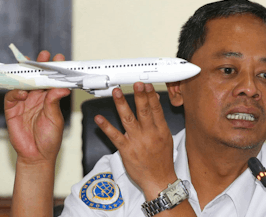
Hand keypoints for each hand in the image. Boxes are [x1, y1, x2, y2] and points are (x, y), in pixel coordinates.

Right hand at [4, 51, 70, 164]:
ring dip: (26, 75)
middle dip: (39, 66)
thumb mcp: (55, 119)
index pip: (51, 80)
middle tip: (44, 55)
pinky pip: (11, 97)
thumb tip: (63, 88)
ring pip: (23, 84)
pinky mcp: (12, 110)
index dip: (54, 69)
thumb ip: (54, 103)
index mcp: (49, 99)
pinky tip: (22, 92)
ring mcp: (24, 103)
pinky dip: (15, 92)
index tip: (59, 59)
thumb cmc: (49, 139)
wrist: (36, 156)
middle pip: (37, 78)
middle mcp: (36, 98)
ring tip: (31, 67)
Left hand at [95, 82, 176, 200]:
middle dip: (139, 96)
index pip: (156, 109)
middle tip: (136, 84)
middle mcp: (149, 134)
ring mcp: (136, 141)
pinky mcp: (126, 150)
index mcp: (160, 130)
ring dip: (122, 105)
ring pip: (128, 120)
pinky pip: (114, 136)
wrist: (159, 180)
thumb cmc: (162, 161)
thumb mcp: (167, 138)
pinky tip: (99, 118)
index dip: (151, 95)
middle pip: (144, 111)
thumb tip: (156, 103)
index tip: (146, 85)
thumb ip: (159, 120)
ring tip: (117, 93)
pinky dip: (106, 127)